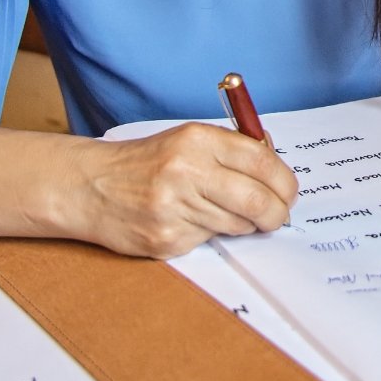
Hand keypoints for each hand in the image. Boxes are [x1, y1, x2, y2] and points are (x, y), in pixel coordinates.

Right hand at [66, 123, 297, 257]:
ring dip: (243, 224)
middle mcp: (186, 171)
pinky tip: (189, 220)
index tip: (289, 192)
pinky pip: (208, 240)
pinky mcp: (165, 239)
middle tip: (277, 216)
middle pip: (257, 200)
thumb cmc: (147, 162)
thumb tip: (278, 171)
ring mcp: (174, 208)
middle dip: (277, 213)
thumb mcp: (187, 140)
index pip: (262, 161)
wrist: (91, 186)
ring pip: (237, 224)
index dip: (284, 181)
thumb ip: (232, 151)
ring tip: (225, 213)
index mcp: (197, 140)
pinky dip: (210, 234)